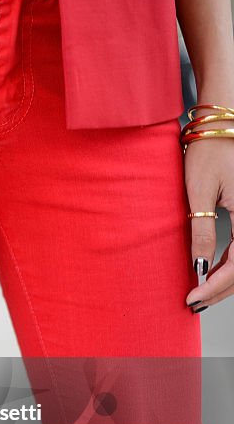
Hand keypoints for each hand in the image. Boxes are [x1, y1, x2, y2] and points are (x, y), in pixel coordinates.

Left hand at [184, 115, 233, 311]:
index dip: (216, 286)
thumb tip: (198, 266)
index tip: (192, 298)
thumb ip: (200, 230)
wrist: (222, 121)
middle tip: (193, 302)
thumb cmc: (209, 148)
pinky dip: (232, 263)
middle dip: (221, 288)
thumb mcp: (198, 191)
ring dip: (228, 279)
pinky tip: (212, 271)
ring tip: (201, 292)